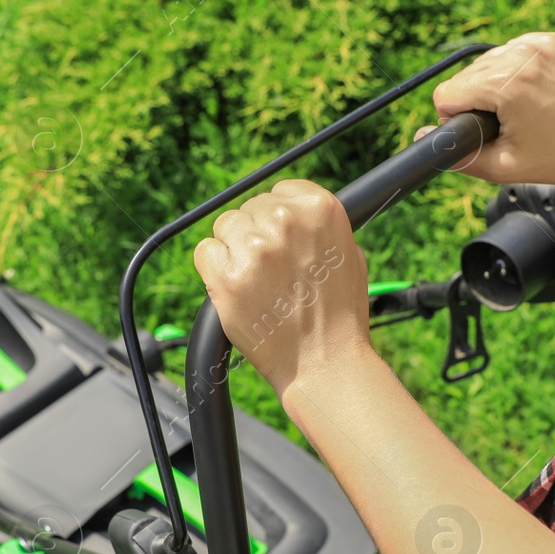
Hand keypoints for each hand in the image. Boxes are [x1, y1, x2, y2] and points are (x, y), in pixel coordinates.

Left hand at [193, 179, 373, 397]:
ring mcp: (254, 248)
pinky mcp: (226, 276)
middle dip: (256, 234)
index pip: (280, 191)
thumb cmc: (340, 314)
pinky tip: (235, 287)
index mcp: (320, 209)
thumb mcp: (350, 254)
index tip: (282, 241)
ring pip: (224, 227)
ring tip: (256, 282)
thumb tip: (293, 211)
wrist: (325, 362)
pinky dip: (213, 268)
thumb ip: (320, 226)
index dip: (278, 217)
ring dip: (234, 250)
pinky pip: (204, 252)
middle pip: (250, 208)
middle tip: (272, 272)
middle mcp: (286, 221)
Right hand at [420, 32, 554, 186]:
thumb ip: (457, 156)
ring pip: (492, 59)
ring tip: (527, 107)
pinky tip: (540, 90)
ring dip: (499, 82)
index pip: (448, 92)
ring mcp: (545, 43)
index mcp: (508, 85)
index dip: (457, 117)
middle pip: (468, 74)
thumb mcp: (503, 167)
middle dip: (479, 99)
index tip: (484, 129)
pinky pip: (521, 50)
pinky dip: (523, 68)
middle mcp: (524, 55)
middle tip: (510, 122)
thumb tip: (422, 137)